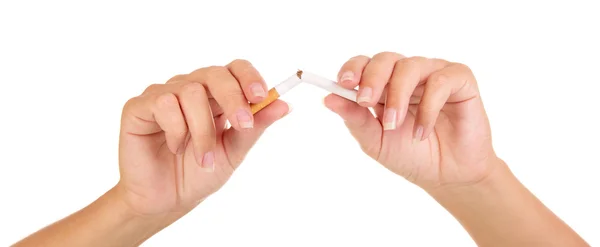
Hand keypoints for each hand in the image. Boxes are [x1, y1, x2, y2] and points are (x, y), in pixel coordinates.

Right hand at [116, 59, 289, 215]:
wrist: (165, 200)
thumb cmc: (198, 174)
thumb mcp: (234, 152)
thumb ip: (254, 127)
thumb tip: (284, 104)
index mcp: (216, 96)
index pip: (234, 69)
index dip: (249, 76)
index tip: (261, 96)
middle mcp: (190, 89)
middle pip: (215, 74)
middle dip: (233, 98)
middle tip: (242, 126)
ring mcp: (164, 94)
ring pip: (191, 92)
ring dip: (203, 131)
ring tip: (202, 160)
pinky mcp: (139, 106)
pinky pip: (164, 104)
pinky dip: (176, 131)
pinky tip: (174, 148)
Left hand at [324, 52, 495, 188]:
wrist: (448, 176)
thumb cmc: (412, 156)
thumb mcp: (375, 141)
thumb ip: (355, 120)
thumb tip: (328, 99)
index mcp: (385, 86)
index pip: (365, 64)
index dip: (353, 68)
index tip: (344, 83)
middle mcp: (408, 75)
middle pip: (386, 59)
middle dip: (372, 79)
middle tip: (365, 101)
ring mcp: (434, 75)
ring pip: (410, 67)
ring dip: (398, 97)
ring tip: (394, 125)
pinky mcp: (460, 81)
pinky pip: (440, 81)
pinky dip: (428, 107)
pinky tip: (422, 132)